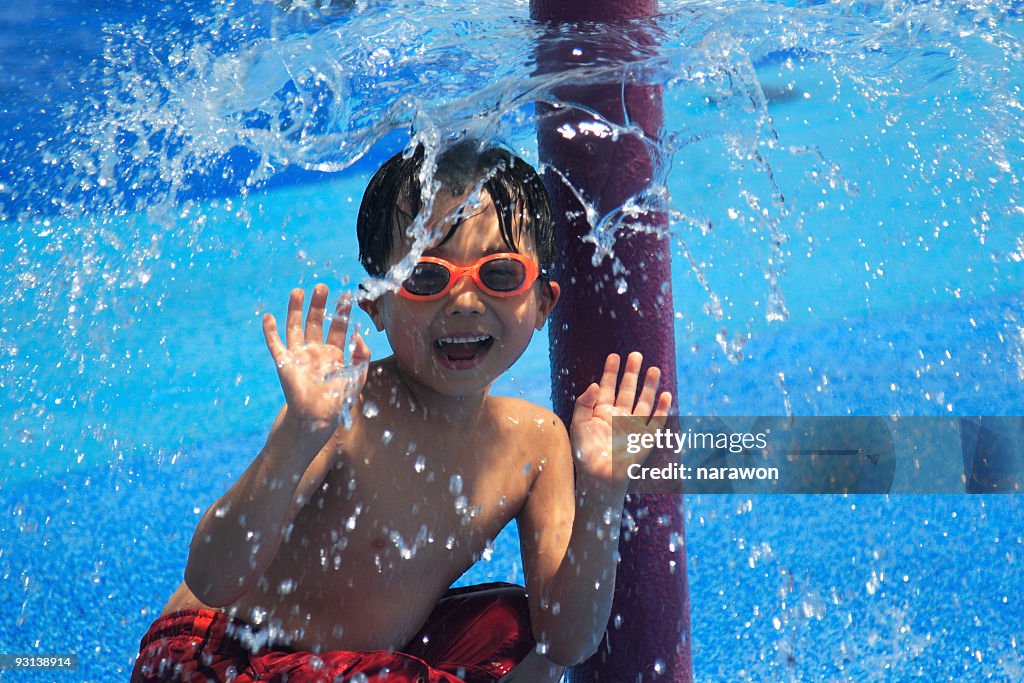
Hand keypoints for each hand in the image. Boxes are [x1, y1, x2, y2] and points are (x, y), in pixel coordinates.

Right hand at [262, 284, 370, 431]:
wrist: (317, 418)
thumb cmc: (338, 402)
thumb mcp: (357, 378)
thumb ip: (361, 357)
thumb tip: (360, 336)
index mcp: (333, 354)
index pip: (337, 327)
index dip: (341, 312)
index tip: (347, 296)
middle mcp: (315, 351)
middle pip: (315, 322)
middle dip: (319, 304)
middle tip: (322, 286)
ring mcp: (298, 355)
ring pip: (295, 327)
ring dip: (295, 310)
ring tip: (298, 291)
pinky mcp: (283, 362)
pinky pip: (275, 344)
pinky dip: (270, 331)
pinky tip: (268, 316)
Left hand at [570, 352, 671, 488]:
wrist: (598, 476)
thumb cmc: (584, 453)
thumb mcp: (578, 424)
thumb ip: (584, 403)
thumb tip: (594, 384)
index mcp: (601, 412)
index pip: (607, 387)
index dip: (610, 372)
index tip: (614, 356)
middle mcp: (618, 416)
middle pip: (627, 389)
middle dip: (632, 372)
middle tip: (636, 355)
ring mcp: (632, 426)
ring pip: (643, 401)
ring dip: (649, 386)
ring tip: (653, 369)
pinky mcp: (644, 438)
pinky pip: (657, 421)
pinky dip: (663, 409)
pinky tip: (666, 395)